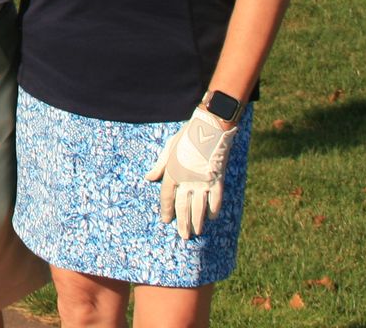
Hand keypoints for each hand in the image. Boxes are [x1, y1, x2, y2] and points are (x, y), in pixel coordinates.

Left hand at [143, 107, 237, 238]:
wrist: (210, 129)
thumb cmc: (187, 136)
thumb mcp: (169, 148)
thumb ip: (159, 166)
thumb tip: (148, 178)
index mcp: (173, 172)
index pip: (167, 197)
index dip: (166, 210)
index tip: (166, 221)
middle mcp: (187, 180)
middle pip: (183, 207)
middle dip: (182, 223)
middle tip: (183, 236)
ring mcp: (203, 182)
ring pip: (199, 208)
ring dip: (197, 222)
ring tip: (196, 232)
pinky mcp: (217, 180)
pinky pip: (216, 200)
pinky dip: (213, 210)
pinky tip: (212, 217)